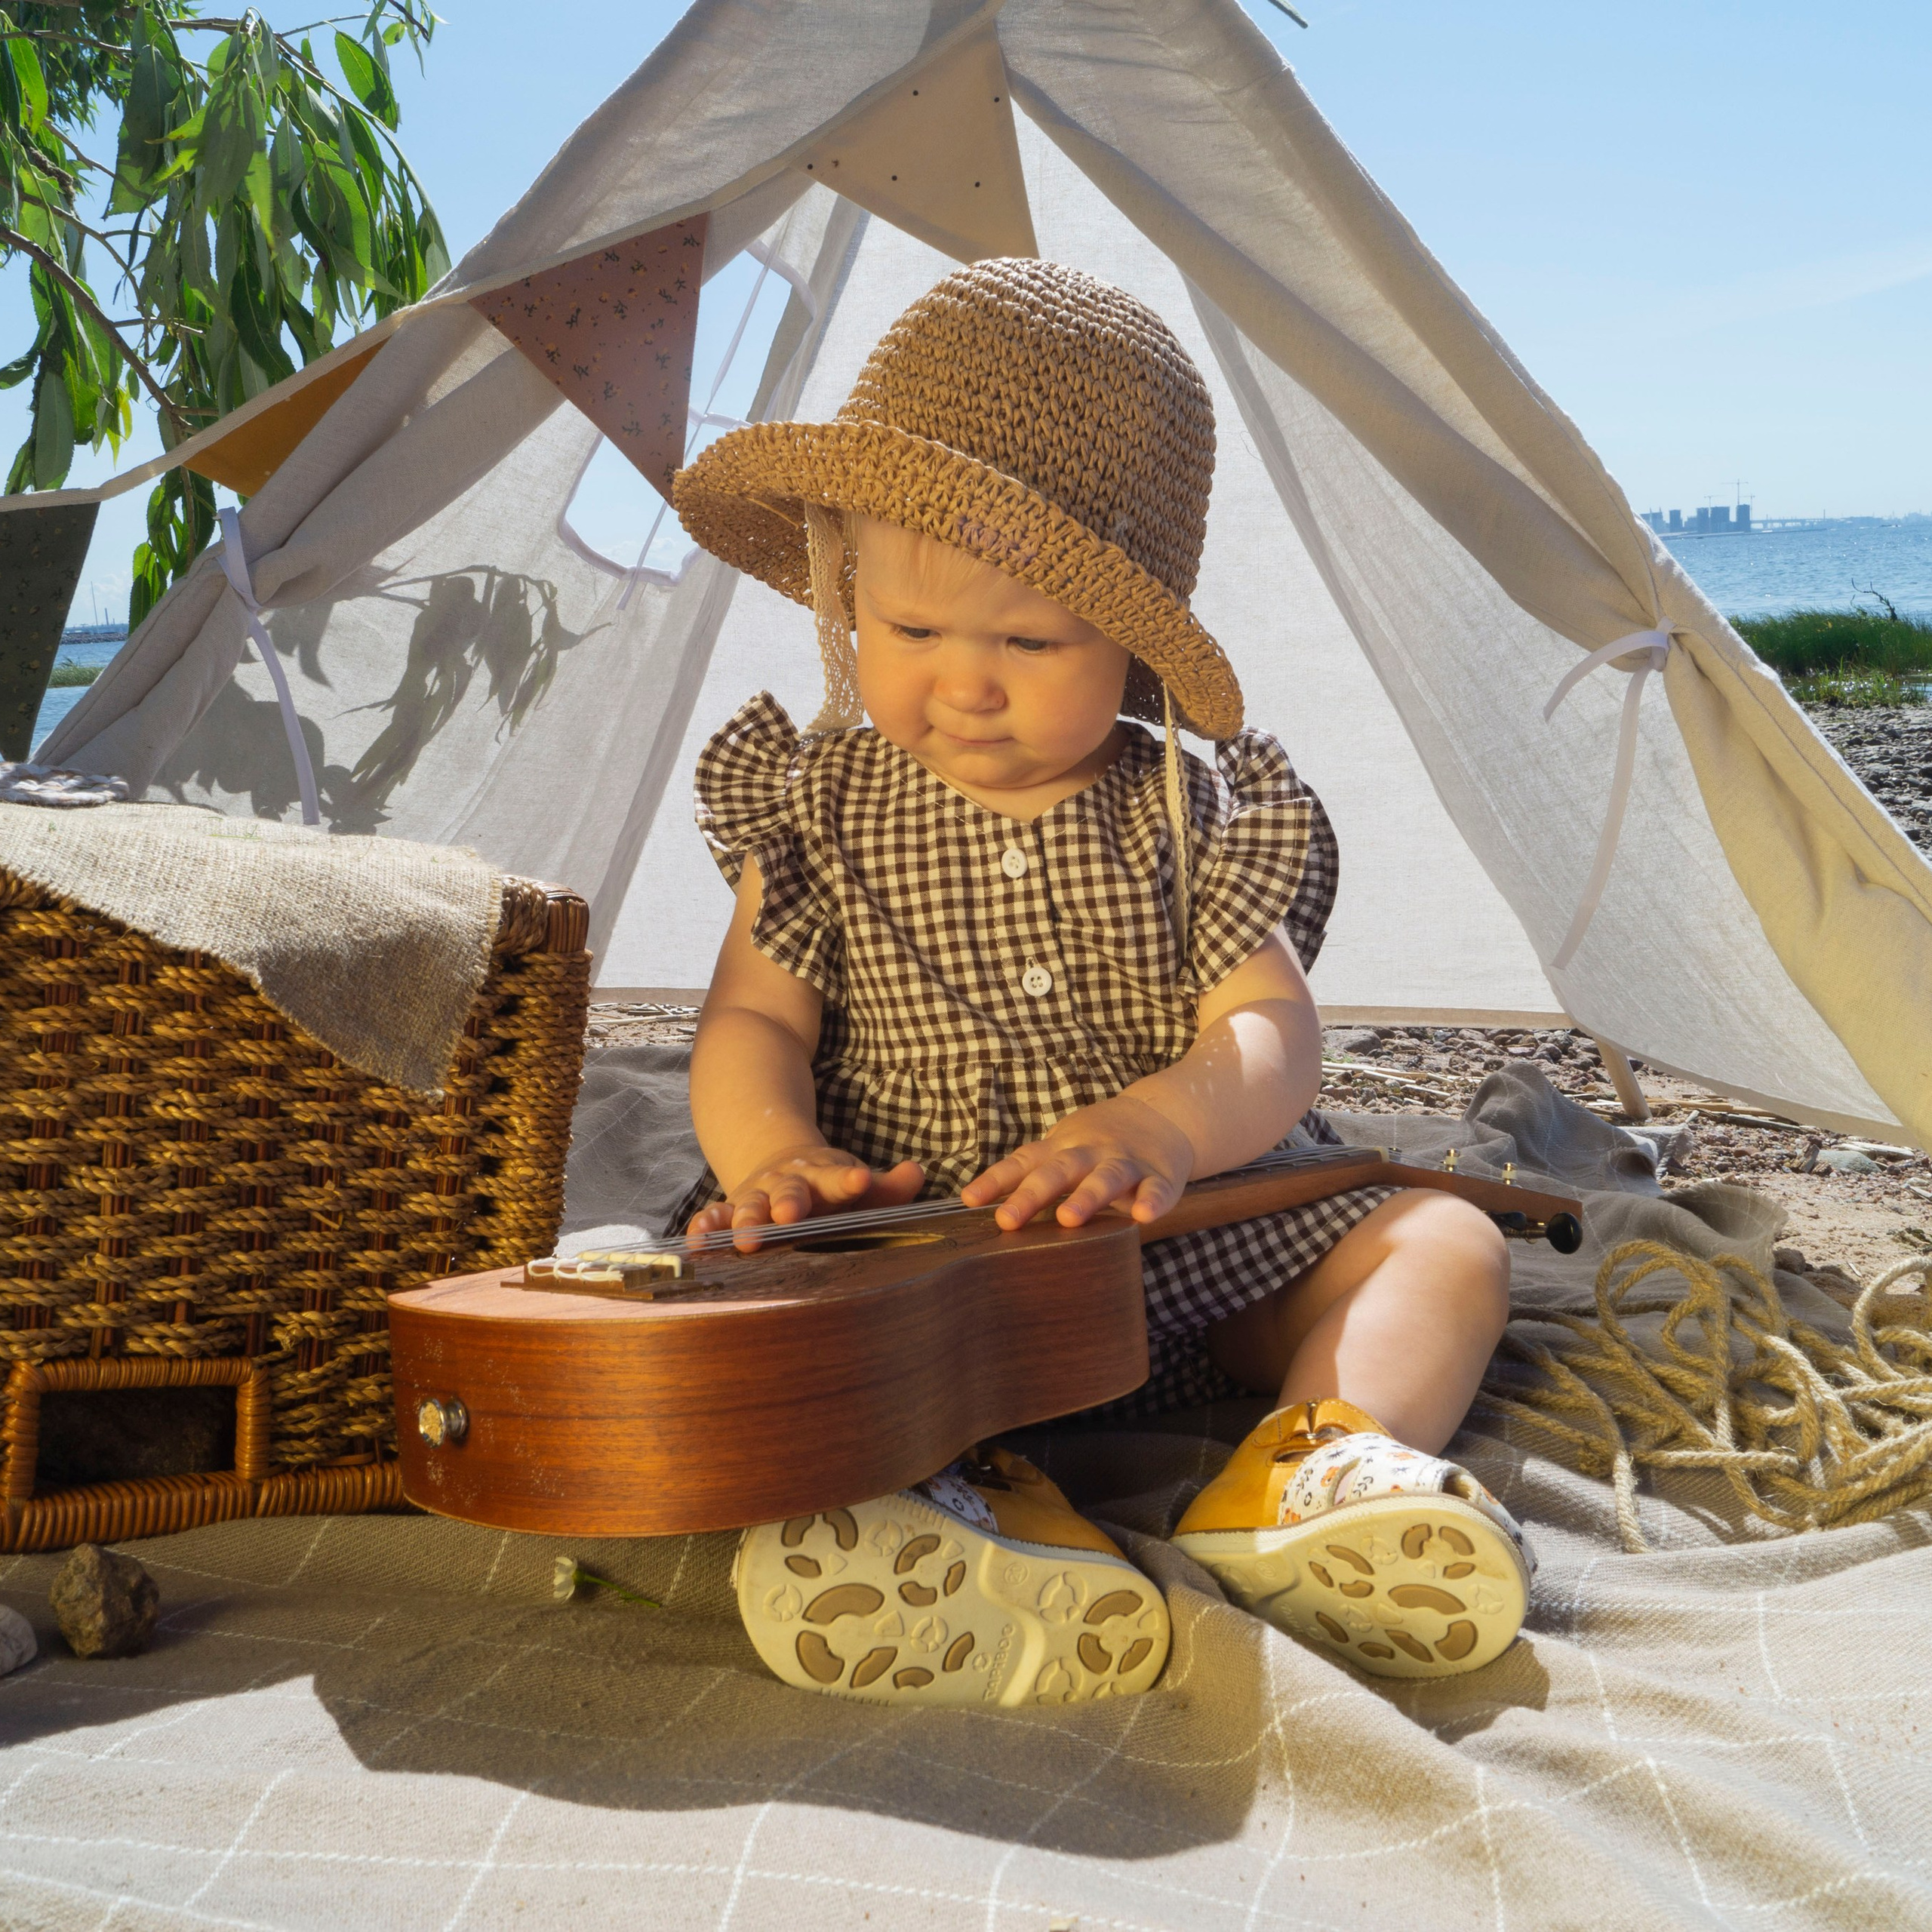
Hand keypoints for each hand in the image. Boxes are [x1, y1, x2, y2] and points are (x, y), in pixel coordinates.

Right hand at [687, 1142, 924, 1251]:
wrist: (783, 1163)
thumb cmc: (830, 1186)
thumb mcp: (858, 1182)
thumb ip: (888, 1187)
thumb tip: (916, 1173)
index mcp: (825, 1177)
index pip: (841, 1178)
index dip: (850, 1179)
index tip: (860, 1179)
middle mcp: (790, 1185)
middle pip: (790, 1193)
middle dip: (789, 1203)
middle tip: (790, 1214)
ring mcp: (759, 1196)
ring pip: (751, 1206)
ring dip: (747, 1219)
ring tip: (743, 1236)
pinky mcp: (733, 1209)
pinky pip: (716, 1216)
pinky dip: (706, 1226)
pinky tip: (697, 1240)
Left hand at [960, 1095, 1195, 1230]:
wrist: (1163, 1114)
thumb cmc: (1100, 1142)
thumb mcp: (1063, 1150)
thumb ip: (1034, 1176)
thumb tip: (990, 1210)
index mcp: (1062, 1149)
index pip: (1024, 1163)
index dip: (996, 1181)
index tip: (969, 1200)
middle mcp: (1090, 1152)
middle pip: (1058, 1171)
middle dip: (1031, 1195)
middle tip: (1006, 1220)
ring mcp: (1125, 1162)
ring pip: (1104, 1178)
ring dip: (1086, 1197)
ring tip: (1067, 1218)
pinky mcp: (1159, 1176)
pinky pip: (1156, 1189)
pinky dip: (1151, 1201)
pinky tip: (1142, 1215)